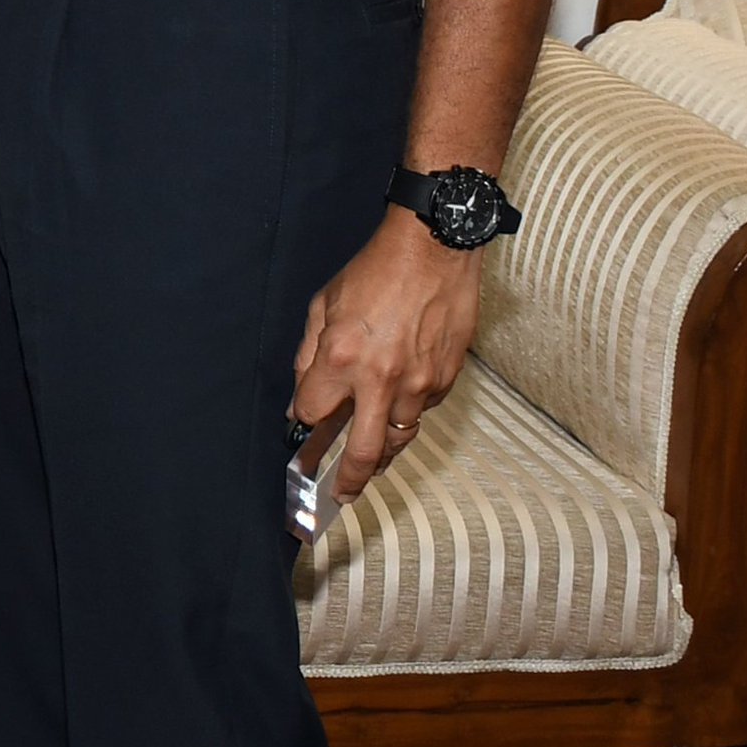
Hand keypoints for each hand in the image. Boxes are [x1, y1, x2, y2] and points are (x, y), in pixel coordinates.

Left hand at [286, 211, 482, 504]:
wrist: (435, 250)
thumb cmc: (376, 272)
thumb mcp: (324, 305)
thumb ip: (308, 357)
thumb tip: (300, 400)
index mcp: (342, 360)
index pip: (314, 415)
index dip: (306, 424)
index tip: (303, 432)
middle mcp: (381, 381)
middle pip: (361, 454)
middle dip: (347, 482)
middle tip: (340, 495)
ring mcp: (418, 385)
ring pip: (397, 440)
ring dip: (381, 455)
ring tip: (369, 466)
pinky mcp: (445, 381)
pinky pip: (421, 414)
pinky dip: (406, 419)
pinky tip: (396, 412)